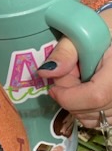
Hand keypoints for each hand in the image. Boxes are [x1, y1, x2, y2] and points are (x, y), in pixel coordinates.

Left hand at [38, 11, 111, 128]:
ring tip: (80, 79)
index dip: (68, 96)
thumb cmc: (104, 30)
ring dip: (77, 103)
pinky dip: (87, 110)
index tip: (53, 87)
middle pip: (92, 109)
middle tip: (68, 74)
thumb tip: (45, 72)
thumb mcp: (84, 33)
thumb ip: (65, 52)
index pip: (95, 96)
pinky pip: (102, 120)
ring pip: (96, 118)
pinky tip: (86, 91)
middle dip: (70, 96)